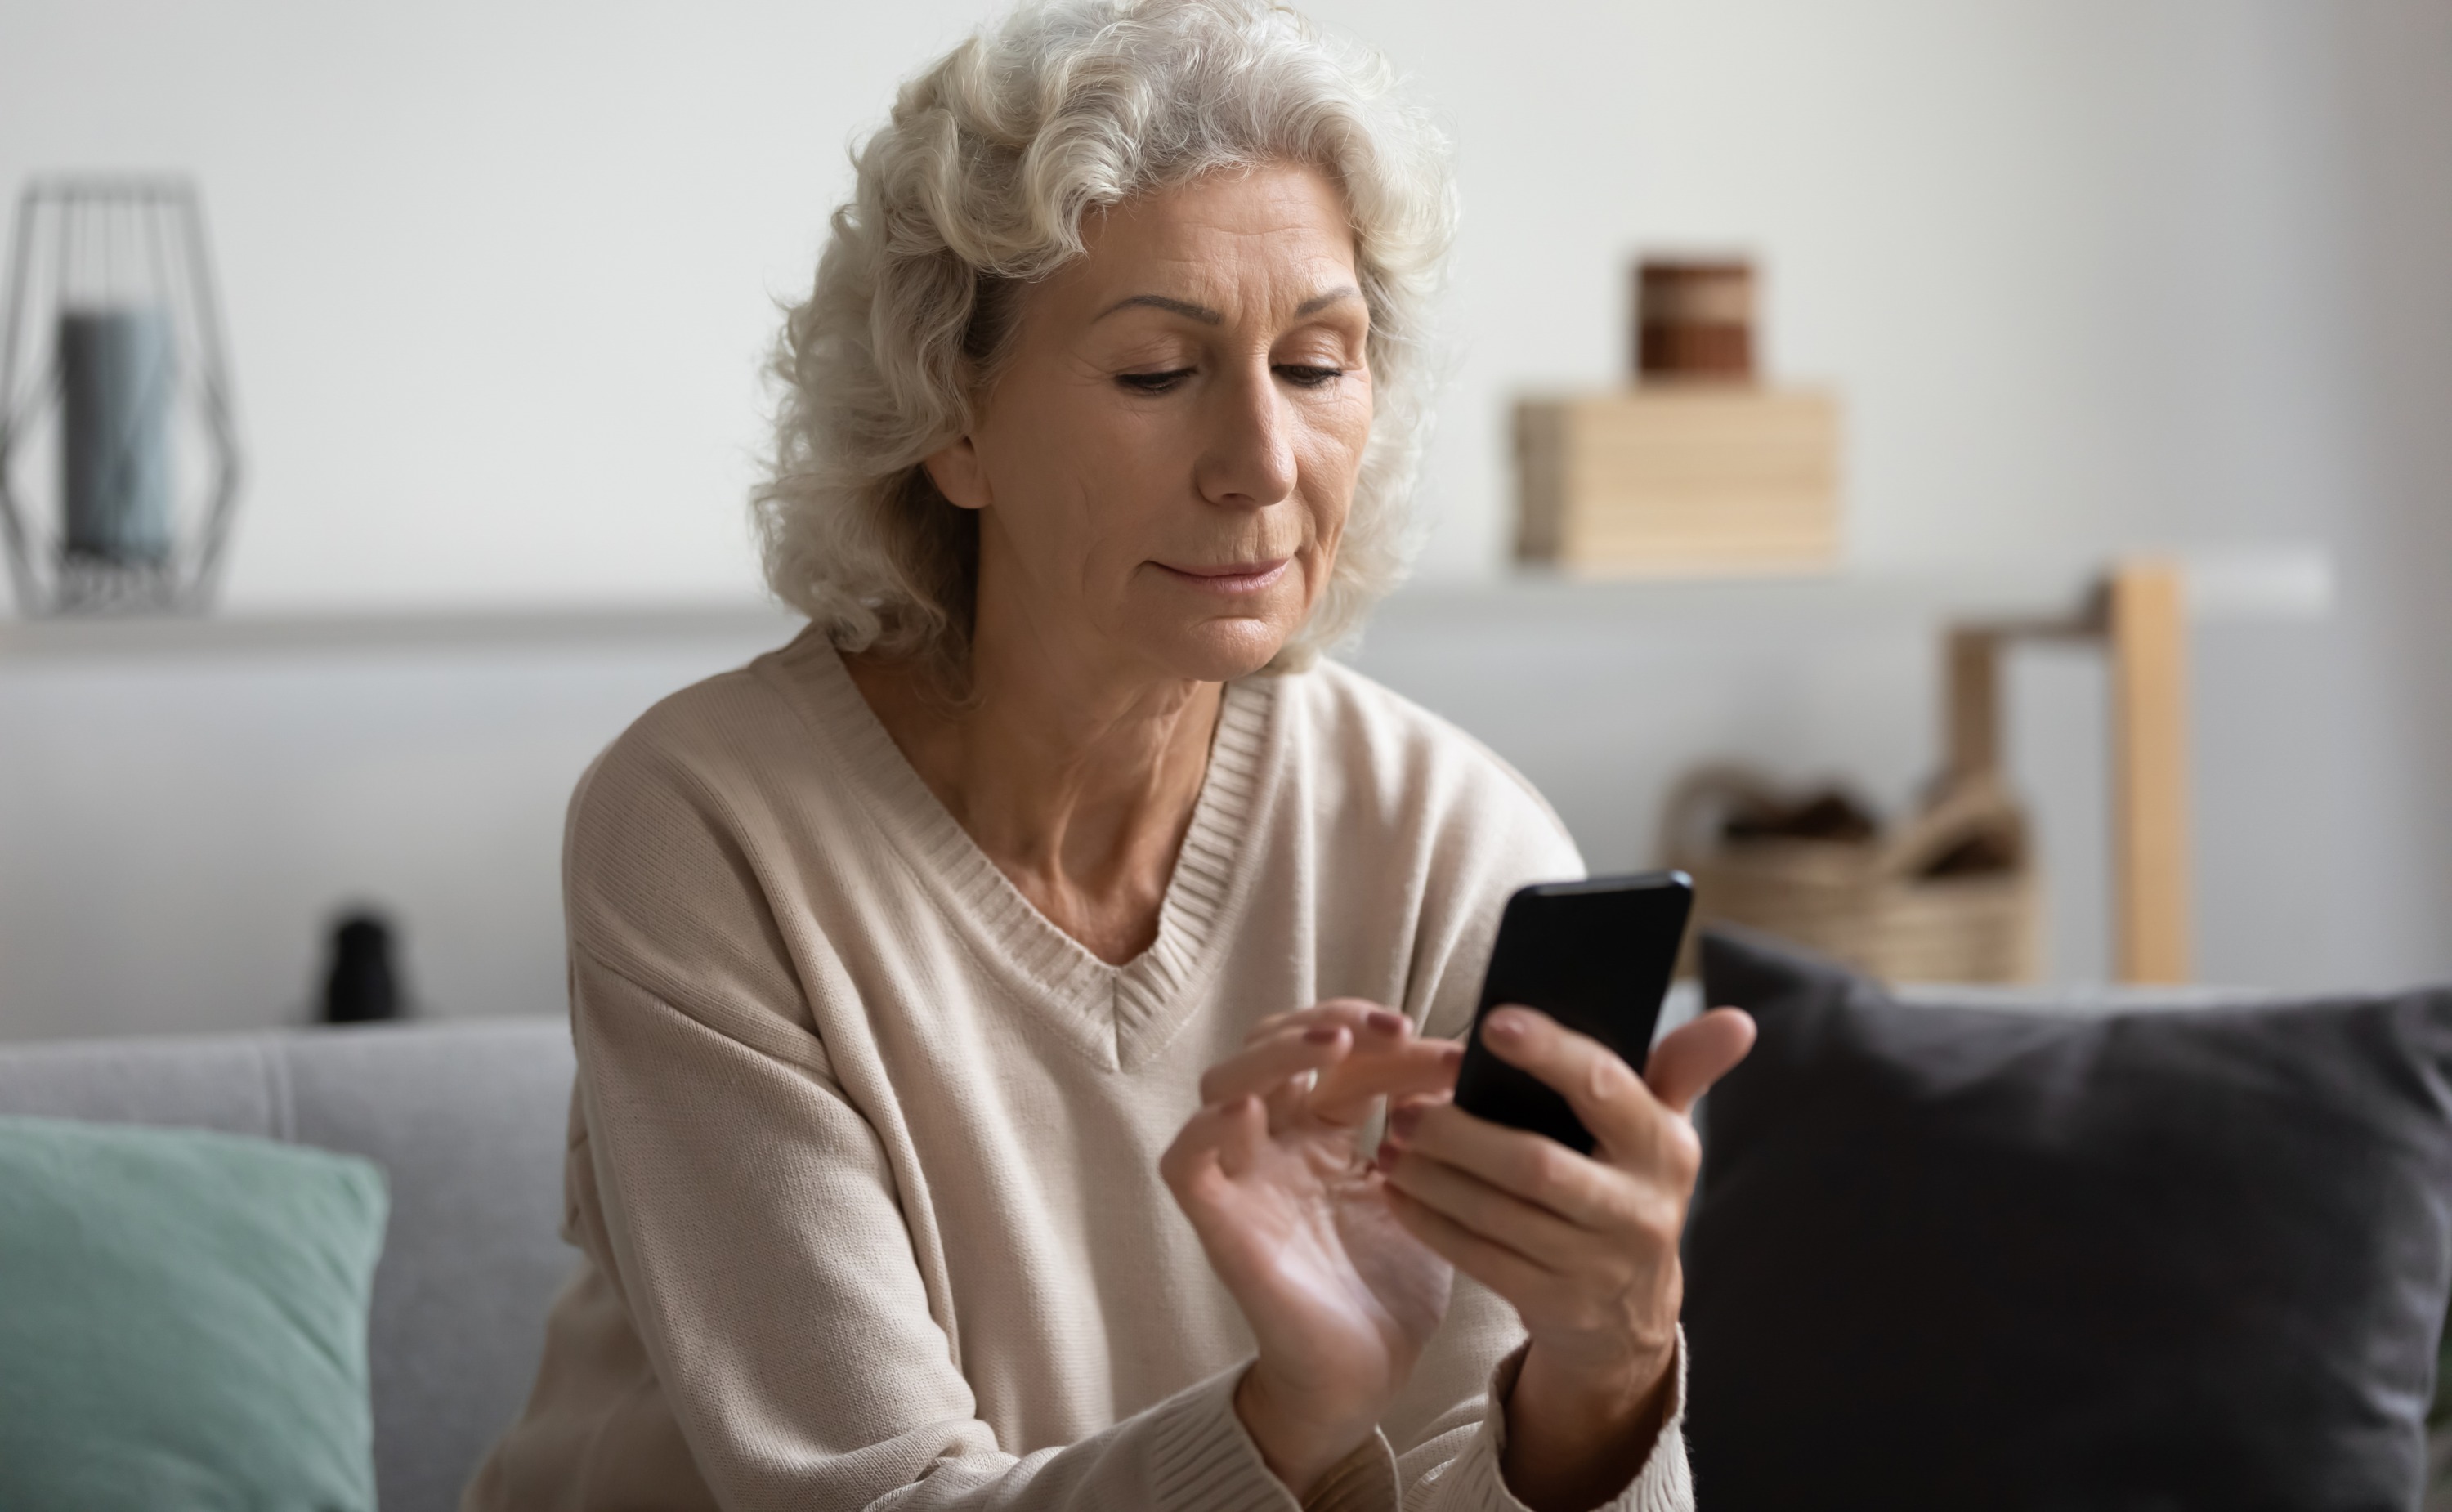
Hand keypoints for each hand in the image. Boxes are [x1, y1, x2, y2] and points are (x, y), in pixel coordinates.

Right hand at [1161, 1000, 1463, 1497]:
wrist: (1365, 1378)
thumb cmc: (1390, 1289)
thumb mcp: (1427, 1195)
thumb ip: (1433, 1134)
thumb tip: (1467, 1066)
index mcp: (1323, 1132)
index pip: (1340, 1057)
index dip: (1387, 1040)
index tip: (1451, 1050)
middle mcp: (1276, 1143)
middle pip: (1274, 1048)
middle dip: (1332, 1024)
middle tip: (1396, 1029)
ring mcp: (1243, 1178)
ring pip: (1224, 1083)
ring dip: (1275, 1053)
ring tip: (1333, 1046)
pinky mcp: (1218, 1221)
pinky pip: (1186, 1161)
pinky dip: (1208, 1128)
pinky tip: (1252, 1110)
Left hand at [1377, 1005, 1755, 1511]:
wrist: (1631, 1311)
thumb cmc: (1629, 1185)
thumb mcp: (1661, 1130)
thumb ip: (1683, 1067)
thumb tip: (1738, 1020)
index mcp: (1663, 1148)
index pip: (1607, 1090)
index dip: (1552, 1055)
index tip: (1493, 1021)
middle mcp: (1638, 1209)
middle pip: (1537, 1165)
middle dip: (1463, 1135)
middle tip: (1407, 1107)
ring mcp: (1596, 1264)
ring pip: (1498, 1216)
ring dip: (1435, 1178)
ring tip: (1392, 1144)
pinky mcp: (1555, 1303)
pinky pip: (1480, 1259)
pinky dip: (1432, 1224)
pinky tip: (1398, 1193)